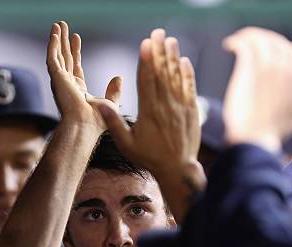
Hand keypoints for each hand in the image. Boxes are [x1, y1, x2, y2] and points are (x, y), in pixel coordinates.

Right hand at [46, 21, 121, 134]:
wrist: (84, 126)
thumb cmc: (96, 122)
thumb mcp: (110, 103)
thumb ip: (113, 91)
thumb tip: (118, 77)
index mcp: (77, 90)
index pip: (75, 66)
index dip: (75, 51)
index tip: (76, 38)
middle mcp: (66, 84)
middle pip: (64, 58)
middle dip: (64, 42)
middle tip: (63, 27)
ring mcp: (60, 81)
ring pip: (57, 55)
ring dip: (57, 39)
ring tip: (58, 24)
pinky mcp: (56, 78)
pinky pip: (52, 57)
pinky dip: (52, 44)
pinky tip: (54, 33)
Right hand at [98, 29, 200, 177]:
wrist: (177, 169)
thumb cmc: (149, 158)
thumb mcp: (126, 144)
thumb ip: (113, 123)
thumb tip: (100, 105)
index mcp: (148, 112)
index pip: (146, 80)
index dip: (146, 60)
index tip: (145, 44)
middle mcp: (166, 106)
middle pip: (162, 73)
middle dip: (160, 51)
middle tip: (158, 33)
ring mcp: (180, 107)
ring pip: (176, 77)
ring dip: (173, 57)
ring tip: (171, 40)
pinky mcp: (192, 111)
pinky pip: (190, 88)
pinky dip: (187, 73)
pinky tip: (184, 61)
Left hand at [222, 27, 291, 151]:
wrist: (254, 141)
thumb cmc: (266, 137)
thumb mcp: (289, 119)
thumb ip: (291, 102)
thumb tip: (290, 98)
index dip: (279, 48)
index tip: (264, 52)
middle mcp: (286, 71)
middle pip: (276, 42)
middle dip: (261, 39)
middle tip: (246, 44)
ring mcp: (269, 69)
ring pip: (260, 40)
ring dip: (246, 37)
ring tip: (234, 42)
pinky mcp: (250, 70)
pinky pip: (245, 45)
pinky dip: (237, 41)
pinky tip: (228, 45)